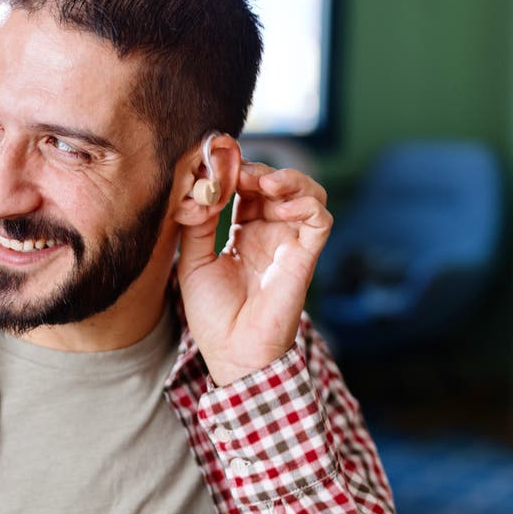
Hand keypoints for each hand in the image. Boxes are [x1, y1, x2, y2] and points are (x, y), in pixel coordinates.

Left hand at [176, 150, 332, 386]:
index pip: (246, 187)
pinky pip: (320, 219)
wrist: (231, 350)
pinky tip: (279, 205)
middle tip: (237, 170)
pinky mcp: (306, 256)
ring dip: (287, 178)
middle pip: (275, 183)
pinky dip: (305, 202)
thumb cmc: (213, 313)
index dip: (234, 171)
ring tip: (263, 182)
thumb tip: (201, 184)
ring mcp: (290, 243)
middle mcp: (270, 233)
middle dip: (256, 170)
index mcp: (244, 233)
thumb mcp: (192, 260)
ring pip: (306, 192)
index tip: (215, 163)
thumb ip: (197, 222)